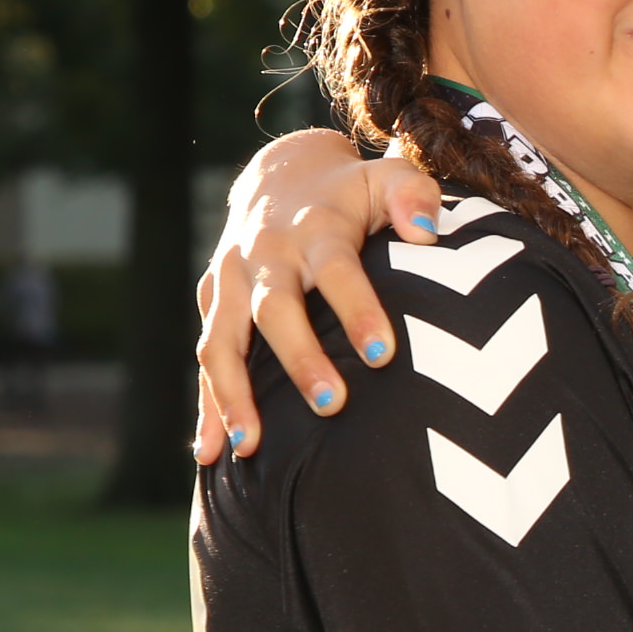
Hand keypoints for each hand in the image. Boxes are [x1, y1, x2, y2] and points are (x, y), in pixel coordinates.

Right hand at [191, 130, 450, 462]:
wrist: (279, 176)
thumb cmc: (351, 193)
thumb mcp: (387, 178)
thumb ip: (414, 195)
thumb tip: (427, 229)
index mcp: (314, 228)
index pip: (336, 269)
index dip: (357, 308)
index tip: (384, 353)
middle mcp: (264, 255)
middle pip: (275, 309)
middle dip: (300, 358)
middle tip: (331, 405)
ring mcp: (231, 281)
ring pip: (223, 340)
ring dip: (234, 394)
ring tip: (251, 446)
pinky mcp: (213, 304)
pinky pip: (205, 359)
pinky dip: (205, 407)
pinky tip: (210, 455)